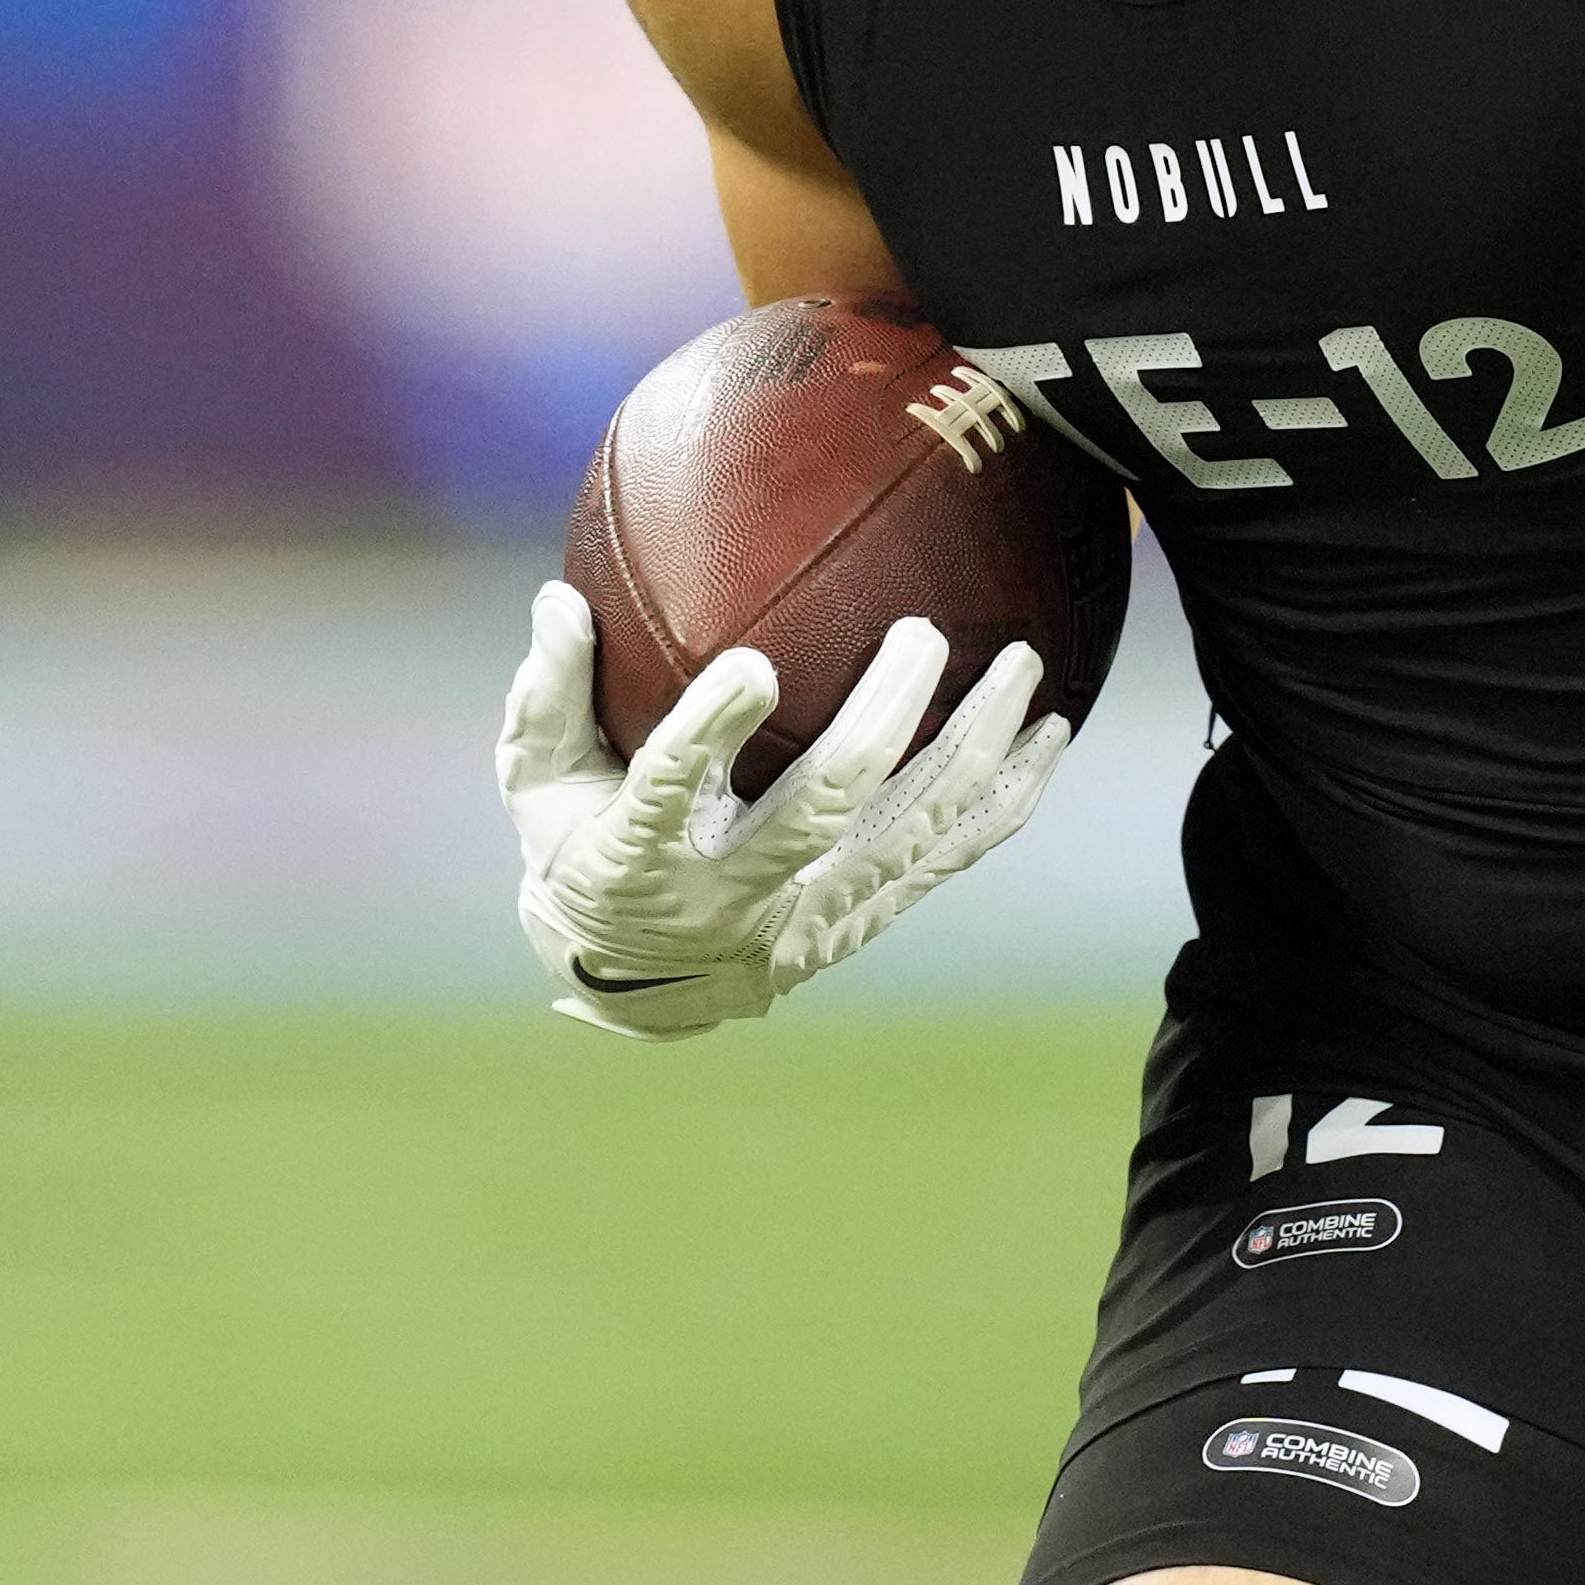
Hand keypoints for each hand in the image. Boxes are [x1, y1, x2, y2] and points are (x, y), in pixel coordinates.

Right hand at [495, 581, 1071, 1037]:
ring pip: (906, 832)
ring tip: (1021, 667)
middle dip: (877, 725)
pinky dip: (1002, 801)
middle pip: (818, 810)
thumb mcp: (536, 786)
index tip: (751, 666)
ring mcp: (808, 912)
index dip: (709, 734)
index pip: (670, 790)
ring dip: (969, 749)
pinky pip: (945, 857)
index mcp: (639, 859)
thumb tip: (556, 600)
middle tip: (919, 633)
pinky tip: (1048, 738)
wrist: (634, 984)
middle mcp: (732, 895)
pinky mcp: (861, 917)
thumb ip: (547, 697)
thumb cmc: (578, 849)